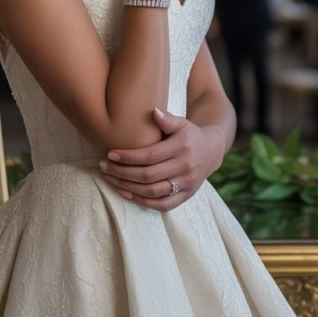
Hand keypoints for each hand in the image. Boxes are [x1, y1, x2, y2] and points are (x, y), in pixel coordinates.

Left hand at [99, 108, 224, 210]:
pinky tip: (126, 193)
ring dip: (128, 187)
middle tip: (104, 167)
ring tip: (111, 179)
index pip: (150, 156)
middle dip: (122, 173)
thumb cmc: (190, 134)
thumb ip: (167, 119)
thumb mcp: (182, 123)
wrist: (212, 150)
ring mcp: (186, 184)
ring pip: (152, 192)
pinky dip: (143, 201)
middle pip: (148, 175)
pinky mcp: (186, 196)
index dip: (128, 157)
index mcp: (181, 147)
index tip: (110, 154)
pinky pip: (162, 204)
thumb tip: (153, 112)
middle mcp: (184, 167)